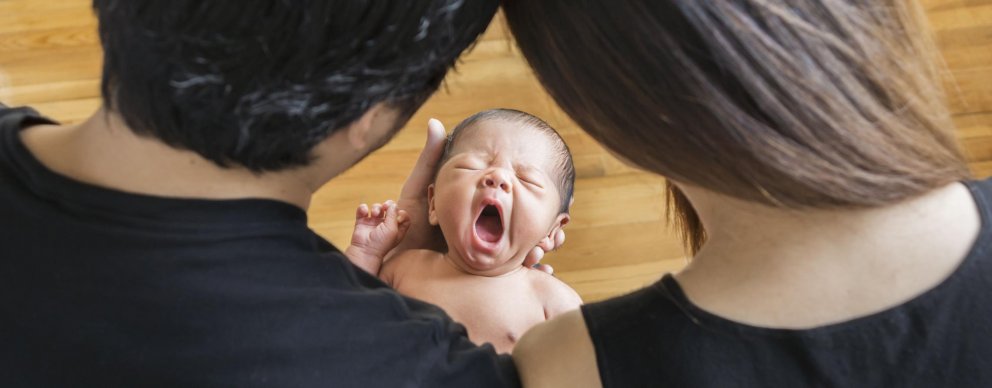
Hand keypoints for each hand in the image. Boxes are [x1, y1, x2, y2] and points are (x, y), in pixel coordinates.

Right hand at [350, 200, 410, 262]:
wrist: (365, 251)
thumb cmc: (381, 244)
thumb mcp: (392, 229)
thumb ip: (394, 215)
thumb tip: (393, 205)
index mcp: (396, 229)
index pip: (403, 216)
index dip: (402, 213)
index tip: (398, 216)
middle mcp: (385, 225)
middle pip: (390, 209)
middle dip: (388, 205)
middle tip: (385, 206)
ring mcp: (373, 223)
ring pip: (377, 208)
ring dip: (376, 207)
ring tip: (374, 214)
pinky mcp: (362, 222)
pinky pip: (363, 210)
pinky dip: (363, 208)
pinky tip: (364, 212)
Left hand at [393, 118, 565, 272]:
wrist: (387, 262)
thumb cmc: (400, 222)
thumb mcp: (419, 189)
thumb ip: (430, 159)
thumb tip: (436, 122)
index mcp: (477, 216)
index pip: (515, 212)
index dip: (538, 212)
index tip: (560, 211)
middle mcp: (483, 238)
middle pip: (524, 236)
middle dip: (546, 239)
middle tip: (555, 239)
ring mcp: (482, 260)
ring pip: (520, 258)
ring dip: (538, 256)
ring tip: (544, 260)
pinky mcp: (476, 280)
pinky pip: (507, 279)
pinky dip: (528, 278)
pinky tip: (543, 277)